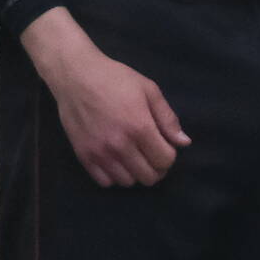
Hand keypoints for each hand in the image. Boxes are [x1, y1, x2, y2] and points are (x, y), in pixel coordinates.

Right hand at [21, 10, 189, 186]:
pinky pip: (105, 182)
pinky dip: (114, 176)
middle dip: (156, 167)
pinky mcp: (84, 157)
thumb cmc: (115, 79)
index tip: (163, 145)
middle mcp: (120, 145)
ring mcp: (100, 153)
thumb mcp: (148, 90)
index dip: (169, 155)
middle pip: (149, 177)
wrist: (76, 76)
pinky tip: (115, 160)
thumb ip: (168, 118)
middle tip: (150, 153)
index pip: (165, 160)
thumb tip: (183, 143)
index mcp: (140, 127)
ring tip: (133, 156)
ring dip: (135, 172)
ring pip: (128, 182)